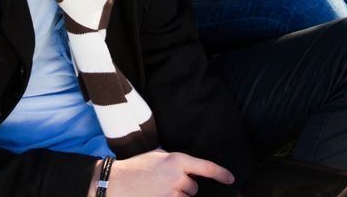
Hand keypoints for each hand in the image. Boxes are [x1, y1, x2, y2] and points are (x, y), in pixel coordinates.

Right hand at [105, 150, 232, 196]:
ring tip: (160, 190)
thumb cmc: (136, 167)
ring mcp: (170, 193)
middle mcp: (177, 177)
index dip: (222, 174)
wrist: (115, 182)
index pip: (207, 168)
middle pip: (194, 187)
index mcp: (177, 160)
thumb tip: (189, 166)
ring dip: (178, 196)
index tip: (231, 179)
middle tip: (168, 183)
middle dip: (186, 187)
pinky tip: (160, 194)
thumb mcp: (158, 155)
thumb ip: (175, 160)